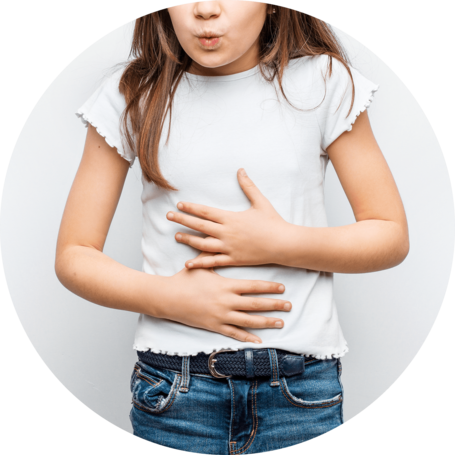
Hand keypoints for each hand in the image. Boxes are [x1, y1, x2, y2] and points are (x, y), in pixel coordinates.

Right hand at [160, 249, 291, 343]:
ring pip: (249, 321)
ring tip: (280, 322)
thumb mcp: (201, 266)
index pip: (253, 286)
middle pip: (256, 304)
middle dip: (274, 305)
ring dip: (266, 322)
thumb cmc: (185, 280)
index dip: (270, 287)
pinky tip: (259, 340)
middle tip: (289, 306)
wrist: (168, 298)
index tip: (283, 288)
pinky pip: (234, 333)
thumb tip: (221, 241)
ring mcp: (221, 316)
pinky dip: (247, 337)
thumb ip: (214, 257)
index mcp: (226, 285)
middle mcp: (227, 301)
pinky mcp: (214, 326)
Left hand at [166, 168, 289, 268]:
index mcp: (231, 218)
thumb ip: (248, 186)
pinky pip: (213, 261)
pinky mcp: (233, 259)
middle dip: (182, 220)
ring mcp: (229, 247)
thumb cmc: (273, 222)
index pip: (205, 211)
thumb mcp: (260, 202)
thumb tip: (241, 170)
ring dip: (188, 239)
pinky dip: (199, 262)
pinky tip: (188, 263)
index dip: (191, 208)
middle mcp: (226, 232)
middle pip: (199, 226)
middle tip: (168, 216)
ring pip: (202, 244)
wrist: (283, 244)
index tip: (179, 205)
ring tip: (176, 236)